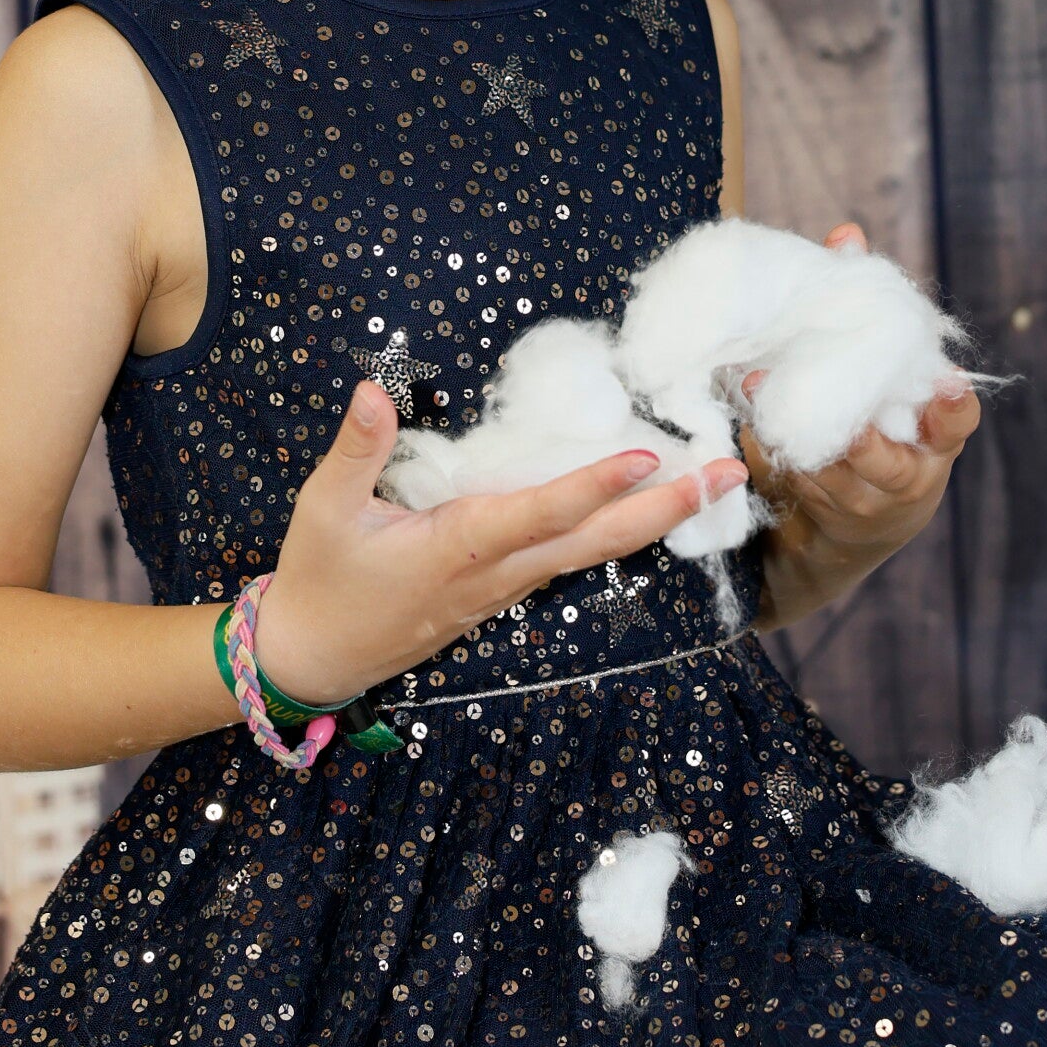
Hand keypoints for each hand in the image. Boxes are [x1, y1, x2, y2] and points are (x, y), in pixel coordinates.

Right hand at [251, 380, 748, 710]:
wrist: (316, 659)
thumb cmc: (320, 578)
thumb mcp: (325, 509)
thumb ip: (357, 449)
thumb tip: (371, 388)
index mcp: (458, 547)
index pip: (540, 513)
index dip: (594, 487)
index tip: (648, 458)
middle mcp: (496, 573)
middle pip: (595, 542)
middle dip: (666, 510)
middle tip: (730, 476)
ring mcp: (504, 589)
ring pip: (591, 555)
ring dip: (653, 523)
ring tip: (709, 488)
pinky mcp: (501, 593)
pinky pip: (570, 561)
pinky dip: (616, 536)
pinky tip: (646, 516)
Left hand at [740, 221, 979, 620]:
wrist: (851, 527)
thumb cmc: (874, 428)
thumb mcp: (881, 381)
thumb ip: (866, 314)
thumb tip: (845, 236)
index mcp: (935, 440)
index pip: (957, 423)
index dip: (952, 405)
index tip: (944, 381)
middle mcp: (907, 478)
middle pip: (883, 459)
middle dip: (851, 427)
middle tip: (815, 383)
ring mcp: (862, 503)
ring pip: (829, 472)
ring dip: (791, 432)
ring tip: (753, 386)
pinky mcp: (822, 515)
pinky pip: (794, 481)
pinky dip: (771, 449)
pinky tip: (745, 418)